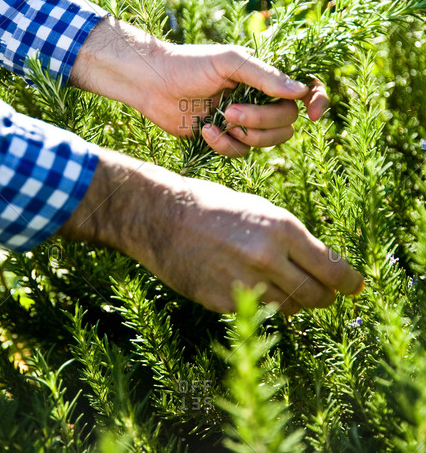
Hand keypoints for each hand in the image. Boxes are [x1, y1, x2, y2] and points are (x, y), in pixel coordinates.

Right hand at [61, 149, 363, 313]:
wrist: (161, 216)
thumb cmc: (212, 205)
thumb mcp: (260, 209)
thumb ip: (291, 239)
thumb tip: (318, 263)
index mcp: (282, 229)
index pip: (333, 270)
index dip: (349, 282)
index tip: (355, 287)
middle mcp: (269, 259)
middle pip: (318, 296)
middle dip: (326, 295)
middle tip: (324, 291)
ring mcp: (246, 284)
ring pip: (291, 308)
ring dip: (295, 300)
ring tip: (283, 284)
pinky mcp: (224, 302)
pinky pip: (259, 311)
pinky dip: (264, 302)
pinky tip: (251, 284)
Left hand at [70, 16, 327, 156]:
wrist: (153, 84)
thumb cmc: (189, 64)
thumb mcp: (229, 62)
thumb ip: (264, 76)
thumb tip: (300, 91)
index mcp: (265, 76)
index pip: (305, 89)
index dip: (316, 101)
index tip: (312, 114)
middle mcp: (260, 99)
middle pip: (286, 121)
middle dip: (261, 120)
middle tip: (231, 110)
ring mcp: (245, 121)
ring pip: (268, 141)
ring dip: (246, 134)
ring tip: (220, 119)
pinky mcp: (226, 139)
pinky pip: (241, 153)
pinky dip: (224, 144)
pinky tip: (205, 130)